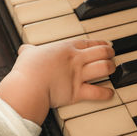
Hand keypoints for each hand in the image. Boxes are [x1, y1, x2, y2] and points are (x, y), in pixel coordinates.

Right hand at [0, 39, 114, 124]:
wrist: (29, 85)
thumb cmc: (28, 69)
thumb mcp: (27, 53)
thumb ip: (29, 50)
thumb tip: (25, 49)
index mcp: (65, 49)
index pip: (88, 43)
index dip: (99, 43)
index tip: (105, 44)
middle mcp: (75, 60)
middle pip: (101, 52)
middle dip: (109, 53)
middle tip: (111, 55)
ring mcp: (78, 75)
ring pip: (104, 68)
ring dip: (111, 68)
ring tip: (111, 69)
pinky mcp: (78, 92)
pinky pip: (98, 92)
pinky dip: (106, 93)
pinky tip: (109, 92)